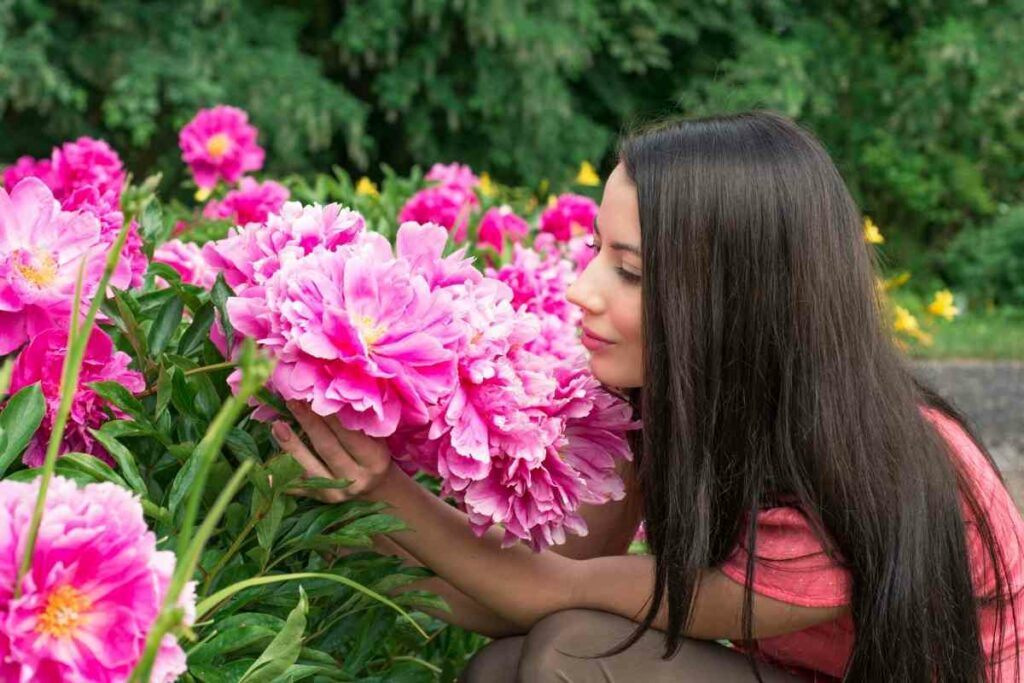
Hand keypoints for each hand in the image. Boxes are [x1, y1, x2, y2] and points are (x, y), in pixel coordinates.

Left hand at [272, 400, 396, 502]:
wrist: (375, 489)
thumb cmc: (374, 454)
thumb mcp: (378, 439)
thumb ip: (362, 423)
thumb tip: (336, 395)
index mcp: (375, 461)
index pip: (351, 436)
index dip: (333, 416)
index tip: (317, 395)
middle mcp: (356, 479)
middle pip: (328, 449)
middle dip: (309, 423)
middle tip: (293, 401)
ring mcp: (336, 493)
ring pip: (309, 469)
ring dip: (291, 446)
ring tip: (277, 425)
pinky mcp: (318, 499)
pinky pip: (297, 486)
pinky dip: (281, 472)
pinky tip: (265, 458)